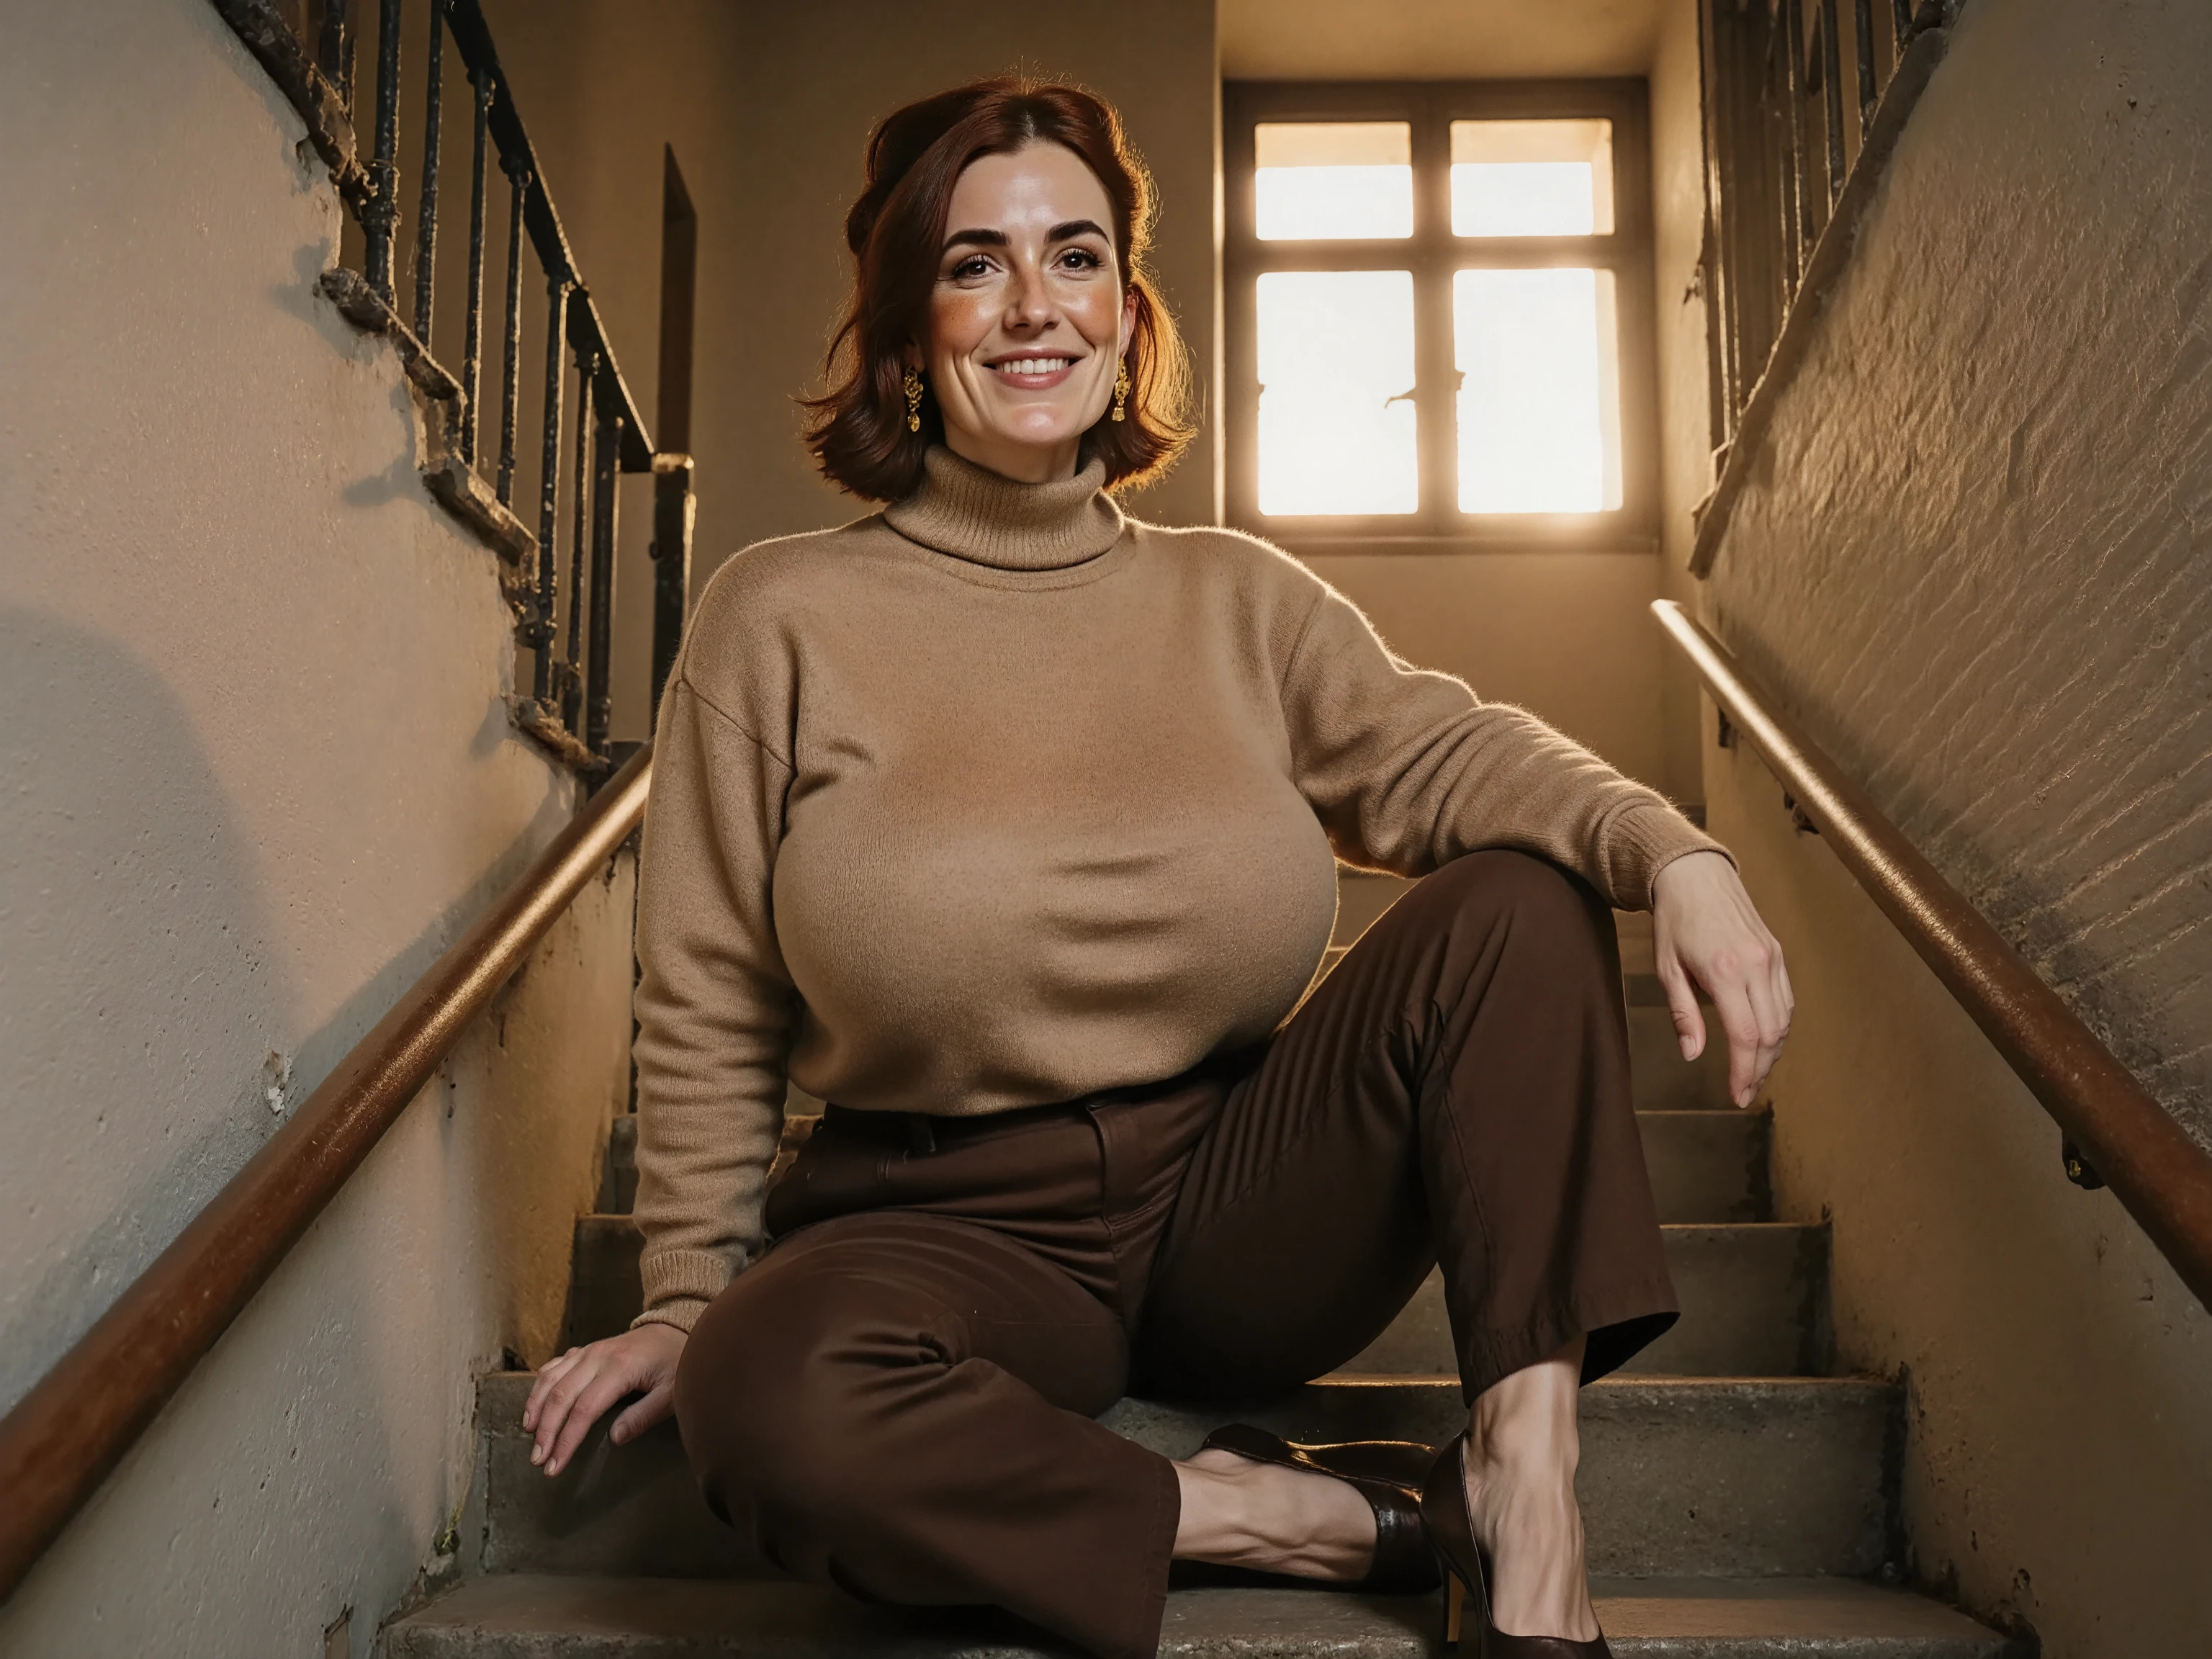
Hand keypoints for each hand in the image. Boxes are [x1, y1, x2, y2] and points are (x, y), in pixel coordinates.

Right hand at [521, 1322, 686, 1476]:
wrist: (674, 1329)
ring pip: (550, 1379)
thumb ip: (644, 1416)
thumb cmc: (674, 1363)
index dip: (567, 1440)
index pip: (585, 1410)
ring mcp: (587, 1351)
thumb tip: (614, 1438)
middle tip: (538, 1460)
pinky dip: (538, 1389)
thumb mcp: (672, 1393)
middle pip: (561, 1396)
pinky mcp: (582, 1351)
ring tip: (530, 1437)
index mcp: (620, 1368)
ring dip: (536, 1409)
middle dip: (546, 1432)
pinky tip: (534, 1409)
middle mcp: (597, 1356)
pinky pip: (552, 1367)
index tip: (556, 1466)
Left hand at [1650, 850, 1792, 1107]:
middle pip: (1771, 1033)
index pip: (1745, 1035)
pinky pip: (1786, 1000)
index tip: (1737, 1096)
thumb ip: (1683, 1014)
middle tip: (1745, 1093)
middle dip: (1760, 1069)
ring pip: (1784, 1019)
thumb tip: (1694, 1055)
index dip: (1744, 1072)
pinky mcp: (1779, 953)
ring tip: (1754, 1074)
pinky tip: (1764, 1042)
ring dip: (1772, 1051)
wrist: (1696, 875)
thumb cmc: (1674, 921)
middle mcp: (1756, 965)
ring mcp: (1773, 958)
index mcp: (1725, 970)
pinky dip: (1779, 1027)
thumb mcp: (1666, 968)